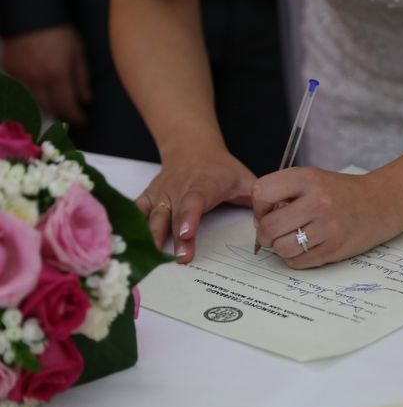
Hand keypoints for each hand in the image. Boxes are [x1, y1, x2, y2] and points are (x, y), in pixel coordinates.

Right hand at [2, 25, 91, 124]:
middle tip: (72, 115)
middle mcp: (37, 78)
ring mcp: (22, 75)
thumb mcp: (78, 52)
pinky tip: (44, 95)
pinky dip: (35, 97)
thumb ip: (82, 78)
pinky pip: (24, 91)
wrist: (31, 15)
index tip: (83, 120)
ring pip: (35, 102)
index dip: (76, 117)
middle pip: (50, 109)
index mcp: (56, 74)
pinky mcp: (12, 70)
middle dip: (62, 115)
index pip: (67, 106)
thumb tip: (86, 99)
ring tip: (59, 108)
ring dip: (48, 108)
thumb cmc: (59, 32)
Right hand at [137, 145, 254, 262]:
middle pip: (173, 214)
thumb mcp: (245, 179)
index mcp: (204, 185)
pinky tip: (127, 243)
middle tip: (177, 259)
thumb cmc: (221, 169)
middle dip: (173, 238)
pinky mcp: (149, 197)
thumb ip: (259, 201)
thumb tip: (270, 222)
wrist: (192, 147)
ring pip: (152, 215)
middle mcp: (179, 189)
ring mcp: (162, 193)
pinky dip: (130, 225)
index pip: (195, 201)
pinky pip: (136, 211)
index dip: (189, 217)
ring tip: (149, 257)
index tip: (185, 234)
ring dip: (150, 236)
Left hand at [252, 167, 402, 268]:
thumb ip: (284, 192)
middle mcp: (317, 201)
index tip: (267, 211)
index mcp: (307, 178)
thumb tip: (258, 220)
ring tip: (292, 239)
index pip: (262, 193)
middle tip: (273, 232)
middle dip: (264, 234)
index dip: (258, 206)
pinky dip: (295, 258)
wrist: (381, 203)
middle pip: (268, 227)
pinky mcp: (334, 249)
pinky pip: (298, 262)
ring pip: (281, 248)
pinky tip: (305, 247)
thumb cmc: (341, 192)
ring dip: (281, 247)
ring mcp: (327, 227)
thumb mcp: (313, 179)